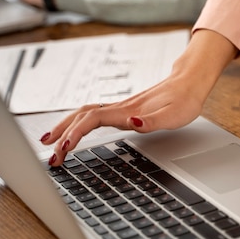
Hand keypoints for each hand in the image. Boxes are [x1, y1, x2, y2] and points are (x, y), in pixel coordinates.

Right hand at [41, 29, 238, 165]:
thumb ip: (152, 121)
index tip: (64, 148)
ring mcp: (121, 108)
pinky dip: (78, 124)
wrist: (190, 83)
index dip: (76, 133)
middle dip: (61, 133)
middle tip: (49, 155)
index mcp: (129, 111)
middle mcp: (121, 108)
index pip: (93, 120)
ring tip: (51, 144)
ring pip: (85, 114)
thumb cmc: (184, 101)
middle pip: (81, 116)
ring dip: (65, 127)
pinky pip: (93, 115)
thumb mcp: (174, 116)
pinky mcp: (125, 110)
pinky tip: (74, 132)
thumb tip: (132, 123)